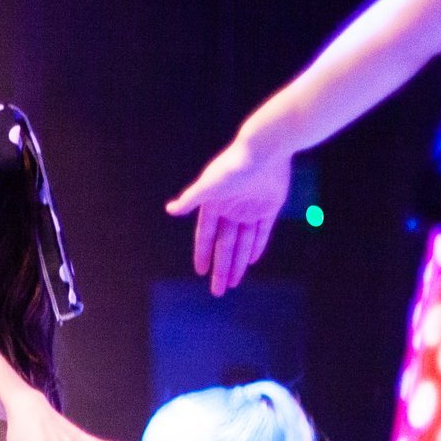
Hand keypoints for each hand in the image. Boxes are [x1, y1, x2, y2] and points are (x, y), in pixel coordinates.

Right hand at [167, 129, 293, 295]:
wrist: (266, 149)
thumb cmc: (234, 165)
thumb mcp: (208, 185)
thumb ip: (191, 199)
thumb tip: (170, 210)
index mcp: (214, 204)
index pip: (207, 235)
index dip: (203, 254)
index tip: (200, 272)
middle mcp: (231, 208)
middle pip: (225, 245)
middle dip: (221, 268)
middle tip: (218, 290)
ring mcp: (250, 208)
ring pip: (244, 242)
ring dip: (239, 262)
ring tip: (234, 282)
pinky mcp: (270, 206)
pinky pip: (263, 231)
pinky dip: (258, 245)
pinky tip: (253, 261)